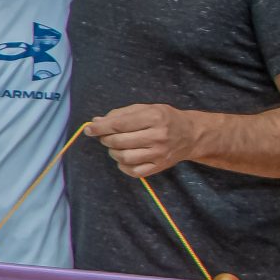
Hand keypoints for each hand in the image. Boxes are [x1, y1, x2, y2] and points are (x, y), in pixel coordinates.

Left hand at [85, 103, 207, 181]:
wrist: (191, 134)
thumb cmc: (165, 118)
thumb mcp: (146, 108)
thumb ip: (121, 114)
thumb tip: (96, 122)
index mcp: (154, 117)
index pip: (119, 124)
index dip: (100, 127)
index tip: (89, 129)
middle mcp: (157, 136)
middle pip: (119, 141)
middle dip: (105, 139)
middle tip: (105, 136)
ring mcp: (159, 154)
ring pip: (124, 157)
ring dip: (113, 152)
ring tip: (115, 146)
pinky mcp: (159, 167)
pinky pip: (133, 171)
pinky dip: (123, 166)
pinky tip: (124, 157)